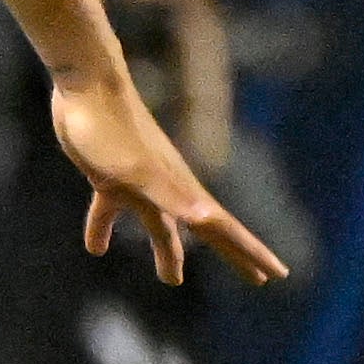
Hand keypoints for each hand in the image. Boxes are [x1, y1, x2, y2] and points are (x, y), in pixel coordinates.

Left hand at [48, 71, 287, 288]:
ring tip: (172, 280)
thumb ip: (170, 195)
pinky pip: (111, 210)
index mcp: (180, 190)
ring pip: (159, 225)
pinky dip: (105, 229)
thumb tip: (207, 217)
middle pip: (204, 229)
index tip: (277, 274)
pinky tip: (96, 248)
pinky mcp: (111, 174)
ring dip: (168, 250)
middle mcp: (167, 187)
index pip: (224, 228)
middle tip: (257, 281)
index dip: (251, 253)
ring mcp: (139, 181)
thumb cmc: (111, 128)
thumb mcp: (137, 170)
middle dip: (230, 254)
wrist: (86, 82)